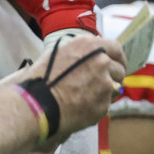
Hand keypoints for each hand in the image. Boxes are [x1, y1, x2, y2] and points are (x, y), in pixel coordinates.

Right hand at [0, 35, 125, 148]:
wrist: (35, 105)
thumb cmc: (40, 79)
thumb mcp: (58, 54)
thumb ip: (79, 53)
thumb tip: (92, 53)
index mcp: (90, 46)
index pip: (116, 48)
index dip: (118, 58)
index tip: (118, 64)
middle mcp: (101, 61)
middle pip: (119, 69)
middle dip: (113, 76)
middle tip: (101, 84)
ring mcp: (105, 83)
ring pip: (114, 87)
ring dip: (105, 91)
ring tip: (86, 96)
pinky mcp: (104, 103)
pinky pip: (106, 104)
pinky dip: (97, 106)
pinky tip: (80, 107)